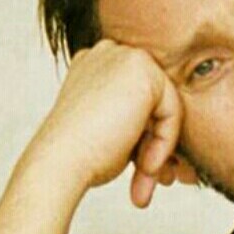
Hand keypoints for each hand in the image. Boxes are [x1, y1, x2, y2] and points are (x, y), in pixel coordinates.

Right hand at [41, 39, 195, 207]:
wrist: (60, 161)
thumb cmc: (80, 156)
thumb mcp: (112, 132)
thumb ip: (136, 123)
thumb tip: (163, 135)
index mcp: (95, 65)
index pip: (139, 101)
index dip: (143, 140)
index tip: (141, 173)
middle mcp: (109, 53)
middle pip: (155, 102)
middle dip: (155, 145)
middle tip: (148, 180)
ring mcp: (125, 56)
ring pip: (166, 107)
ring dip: (160, 149)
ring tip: (145, 180)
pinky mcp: (142, 68)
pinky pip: (172, 110)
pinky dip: (165, 143)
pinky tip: (146, 166)